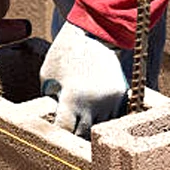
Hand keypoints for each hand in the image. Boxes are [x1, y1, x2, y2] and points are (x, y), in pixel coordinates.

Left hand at [40, 22, 127, 137]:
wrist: (91, 34)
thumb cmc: (63, 55)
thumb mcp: (47, 78)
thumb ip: (51, 102)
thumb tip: (55, 123)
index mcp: (73, 99)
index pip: (65, 131)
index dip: (59, 135)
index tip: (55, 136)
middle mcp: (94, 103)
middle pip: (83, 135)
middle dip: (74, 136)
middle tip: (68, 134)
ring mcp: (110, 100)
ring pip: (101, 128)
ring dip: (91, 129)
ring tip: (82, 125)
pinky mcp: (122, 95)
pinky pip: (113, 118)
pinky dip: (105, 120)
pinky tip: (96, 116)